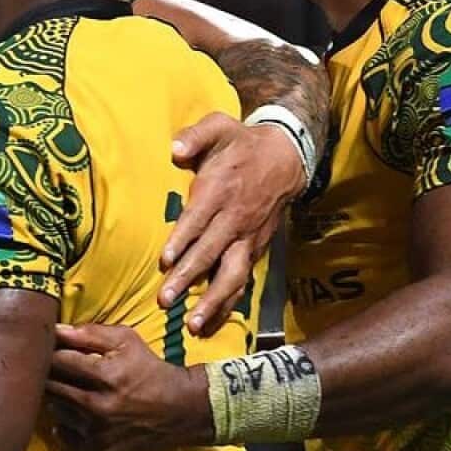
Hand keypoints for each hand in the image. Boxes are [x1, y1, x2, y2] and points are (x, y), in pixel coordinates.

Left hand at [46, 325, 212, 450]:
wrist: (182, 409)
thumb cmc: (150, 369)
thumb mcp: (126, 341)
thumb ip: (89, 332)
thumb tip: (56, 329)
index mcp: (105, 376)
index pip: (58, 361)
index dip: (51, 351)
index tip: (52, 349)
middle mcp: (99, 406)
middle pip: (51, 387)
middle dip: (50, 374)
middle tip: (55, 368)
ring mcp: (97, 432)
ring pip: (55, 410)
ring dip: (58, 398)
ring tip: (71, 389)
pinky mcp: (98, 450)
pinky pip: (64, 435)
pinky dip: (65, 424)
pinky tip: (76, 413)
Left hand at [160, 113, 304, 336]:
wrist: (285, 158)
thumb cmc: (241, 142)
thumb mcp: (219, 126)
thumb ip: (196, 135)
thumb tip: (175, 148)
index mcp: (220, 190)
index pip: (199, 219)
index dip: (183, 241)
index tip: (166, 261)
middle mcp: (235, 218)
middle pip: (211, 252)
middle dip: (189, 278)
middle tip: (165, 300)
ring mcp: (247, 238)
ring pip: (231, 274)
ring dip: (213, 301)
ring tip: (194, 324)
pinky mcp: (254, 250)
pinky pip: (241, 280)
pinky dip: (228, 303)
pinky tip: (211, 324)